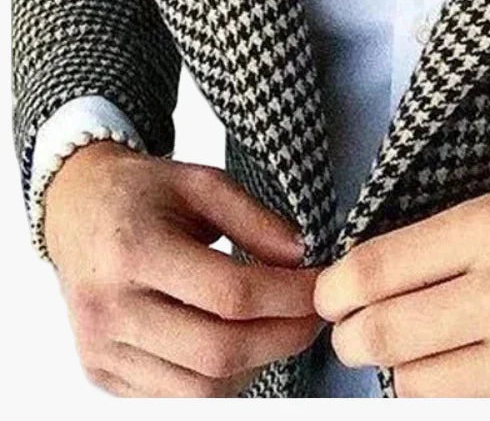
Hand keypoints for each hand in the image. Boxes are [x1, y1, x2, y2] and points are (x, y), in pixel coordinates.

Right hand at [45, 140, 323, 396]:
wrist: (76, 210)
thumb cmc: (143, 192)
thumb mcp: (203, 182)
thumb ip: (256, 219)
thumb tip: (302, 257)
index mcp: (134, 251)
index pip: (230, 294)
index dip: (289, 296)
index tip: (322, 287)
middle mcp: (110, 309)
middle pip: (217, 351)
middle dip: (283, 338)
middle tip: (315, 316)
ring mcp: (101, 349)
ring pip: (199, 390)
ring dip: (256, 364)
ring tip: (283, 328)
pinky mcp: (101, 374)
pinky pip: (174, 398)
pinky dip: (220, 379)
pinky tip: (243, 342)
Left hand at [313, 190, 489, 396]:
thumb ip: (452, 244)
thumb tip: (376, 281)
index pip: (377, 267)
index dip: (337, 288)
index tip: (331, 295)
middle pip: (381, 333)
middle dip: (352, 338)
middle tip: (353, 333)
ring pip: (412, 384)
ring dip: (400, 372)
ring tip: (417, 352)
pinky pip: (461, 410)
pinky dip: (444, 396)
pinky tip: (458, 373)